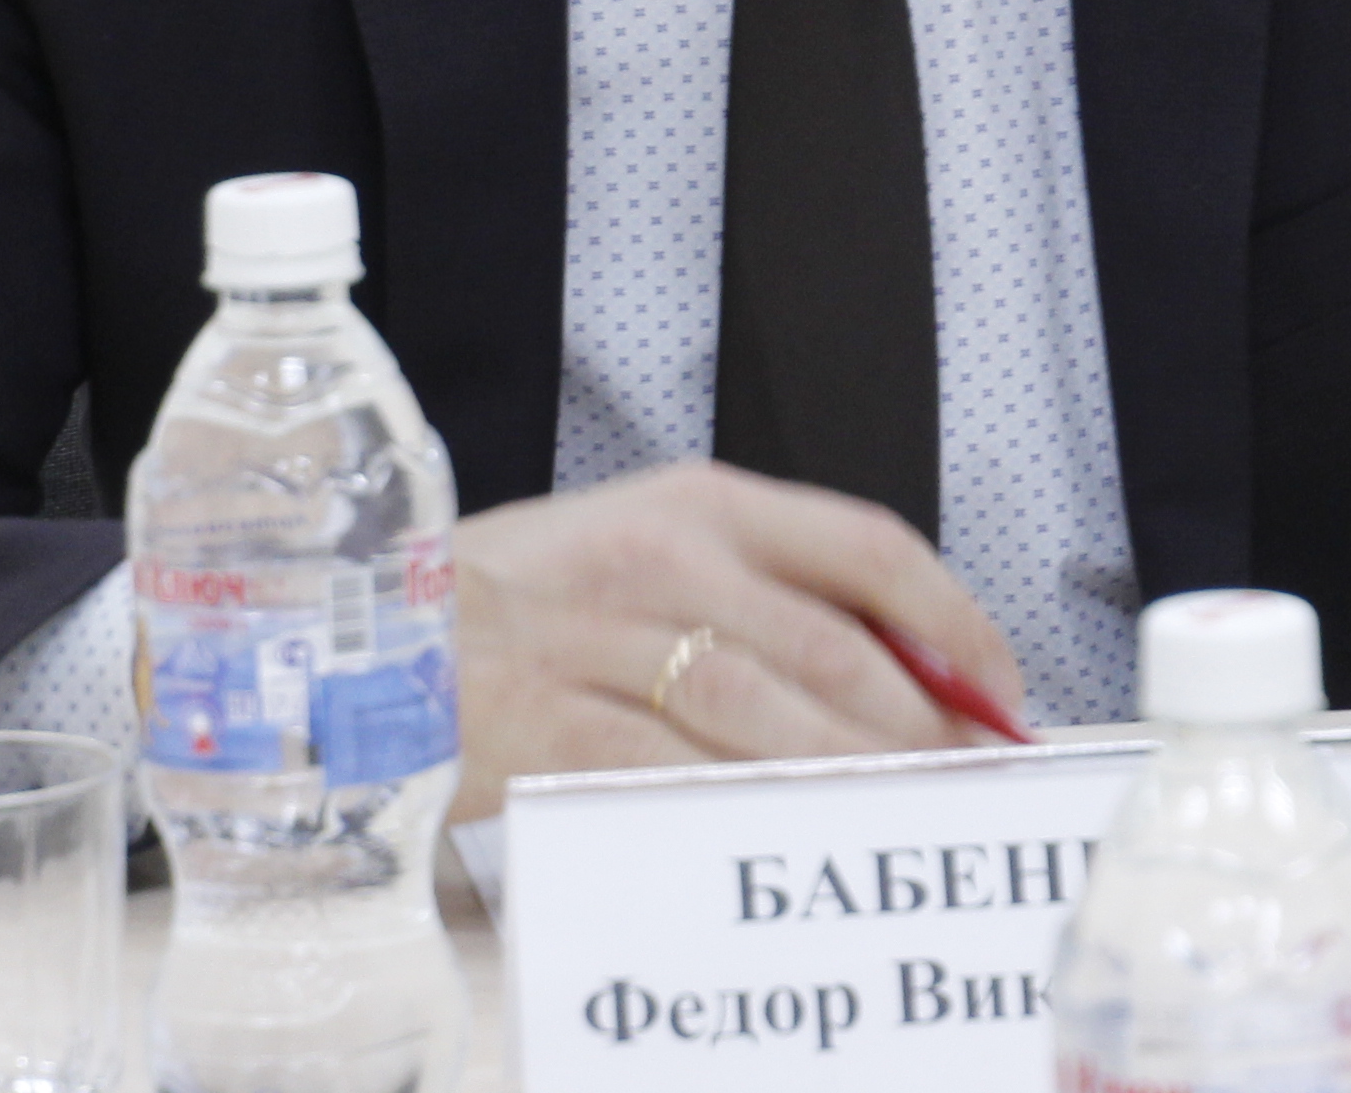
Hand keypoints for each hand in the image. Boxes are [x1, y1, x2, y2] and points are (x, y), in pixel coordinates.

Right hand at [447, 462, 1027, 817]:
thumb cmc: (505, 609)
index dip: (957, 625)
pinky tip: (789, 846)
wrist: (345, 635)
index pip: (868, 548)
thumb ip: (750, 599)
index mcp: (695, 503)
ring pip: (770, 713)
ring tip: (913, 825)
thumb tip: (893, 679)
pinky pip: (672, 774)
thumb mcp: (632, 559)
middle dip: (926, 732)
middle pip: (836, 649)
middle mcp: (659, 554)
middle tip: (978, 790)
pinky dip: (744, 812)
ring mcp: (597, 637)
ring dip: (857, 779)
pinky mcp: (541, 721)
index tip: (1005, 693)